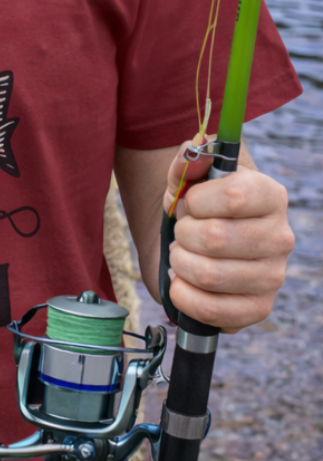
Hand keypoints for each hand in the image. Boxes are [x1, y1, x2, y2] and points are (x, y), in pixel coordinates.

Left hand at [163, 142, 294, 330]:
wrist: (198, 248)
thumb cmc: (197, 210)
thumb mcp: (186, 181)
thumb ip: (187, 163)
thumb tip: (192, 149)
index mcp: (270, 196)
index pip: (234, 196)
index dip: (196, 201)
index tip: (189, 203)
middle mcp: (281, 237)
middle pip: (214, 238)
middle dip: (182, 234)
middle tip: (182, 233)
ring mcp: (273, 276)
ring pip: (208, 274)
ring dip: (179, 264)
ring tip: (181, 256)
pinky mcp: (259, 309)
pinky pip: (211, 310)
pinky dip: (183, 296)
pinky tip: (183, 282)